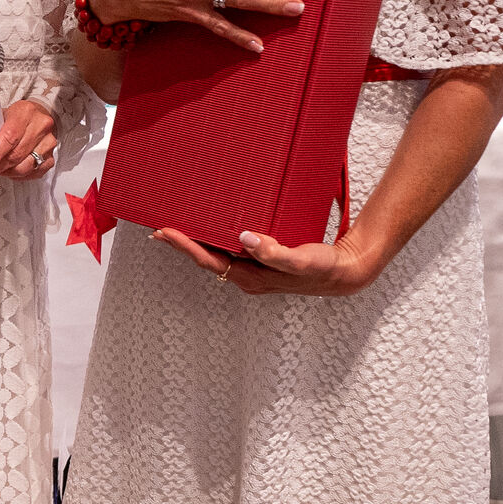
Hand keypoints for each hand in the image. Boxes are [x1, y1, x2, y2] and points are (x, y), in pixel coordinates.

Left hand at [0, 99, 57, 177]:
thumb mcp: (3, 116)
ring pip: (25, 166)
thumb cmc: (17, 116)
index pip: (9, 137)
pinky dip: (20, 175)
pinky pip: (35, 172)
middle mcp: (41, 126)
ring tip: (0, 168)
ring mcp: (48, 142)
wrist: (38, 114)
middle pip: (16, 154)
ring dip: (9, 172)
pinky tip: (12, 170)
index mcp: (25, 112)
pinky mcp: (52, 155)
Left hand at [151, 224, 385, 296]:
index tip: (164, 231)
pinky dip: (214, 238)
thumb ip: (274, 253)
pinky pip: (230, 250)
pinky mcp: (261, 261)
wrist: (345, 272)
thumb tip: (244, 239)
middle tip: (157, 227)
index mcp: (251, 277)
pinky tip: (211, 227)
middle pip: (205, 258)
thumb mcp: (301, 260)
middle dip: (181, 244)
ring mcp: (253, 270)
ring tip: (175, 226)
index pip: (209, 260)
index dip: (185, 246)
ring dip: (195, 241)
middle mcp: (247, 276)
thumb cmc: (323, 267)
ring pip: (216, 254)